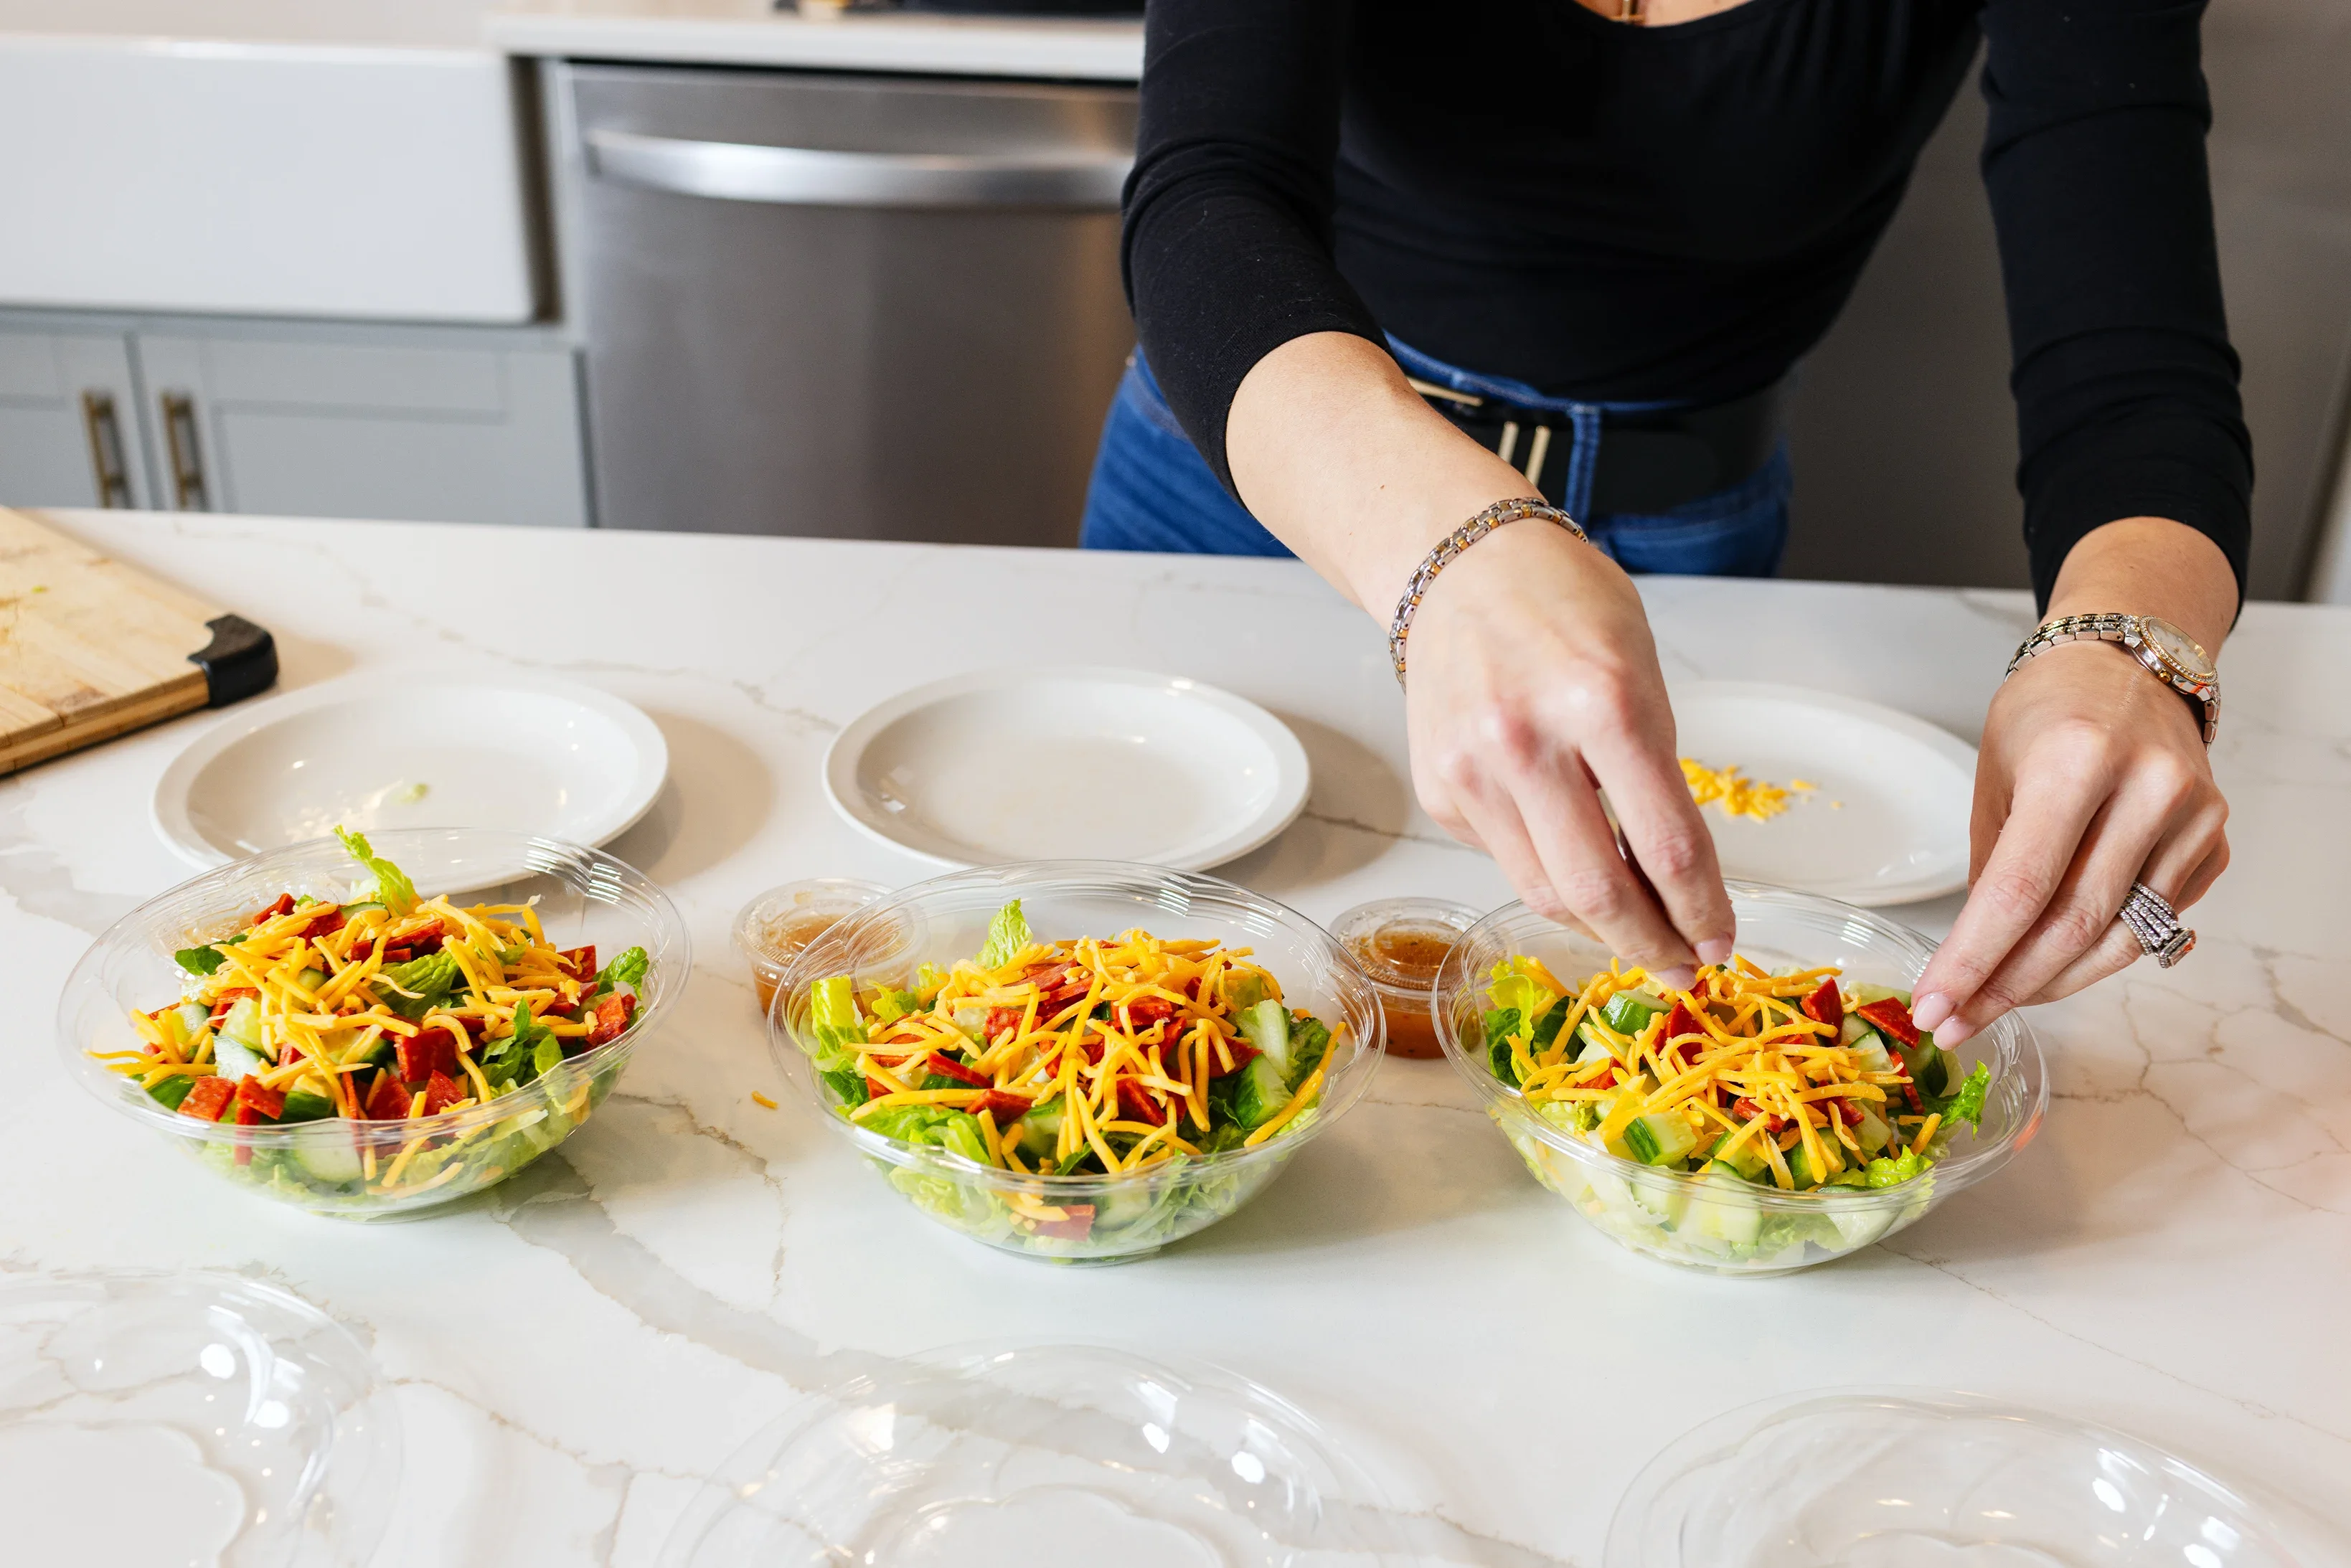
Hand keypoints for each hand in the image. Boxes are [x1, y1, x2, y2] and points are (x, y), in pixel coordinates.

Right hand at [1403, 519, 1735, 985]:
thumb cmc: (1565, 606)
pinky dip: (1544, 869)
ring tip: (1635, 932)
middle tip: (1682, 970)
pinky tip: (1565, 848)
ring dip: (1599, 925)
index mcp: (1602, 705)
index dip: (1702, 910)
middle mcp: (1527, 743)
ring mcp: (1472, 771)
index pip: (1667, 845)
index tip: (1720, 943)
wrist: (1461, 567)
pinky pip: (1504, 858)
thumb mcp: (1640, 671)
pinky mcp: (1438, 790)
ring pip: (1544, 891)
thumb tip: (1670, 877)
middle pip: (1598, 892)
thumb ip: (1652, 770)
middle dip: (1651, 946)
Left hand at [1911, 524, 2233, 1045]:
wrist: (2129, 665)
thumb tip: (1973, 962)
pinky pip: (2154, 923)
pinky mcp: (2214, 842)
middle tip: (1956, 1022)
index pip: (2021, 889)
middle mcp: (2147, 789)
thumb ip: (1992, 868)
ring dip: (2051, 983)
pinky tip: (2053, 963)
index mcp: (2077, 761)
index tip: (1935, 1007)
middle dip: (2007, 986)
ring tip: (1994, 1003)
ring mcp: (2192, 818)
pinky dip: (2098, 953)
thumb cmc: (2046, 714)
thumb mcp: (1995, 775)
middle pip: (2073, 925)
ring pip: (2120, 938)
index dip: (1975, 960)